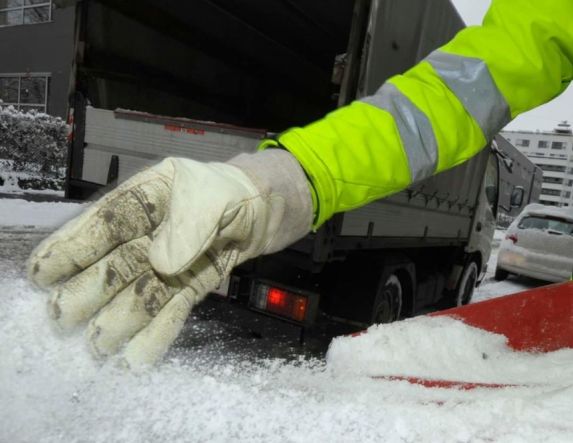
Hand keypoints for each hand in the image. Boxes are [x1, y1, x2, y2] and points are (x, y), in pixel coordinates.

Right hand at [28, 150, 311, 366]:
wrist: (269, 207)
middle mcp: (154, 231)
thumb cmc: (236, 190)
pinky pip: (173, 305)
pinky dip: (158, 330)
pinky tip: (139, 354)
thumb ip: (188, 225)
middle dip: (90, 290)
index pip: (105, 222)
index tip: (43, 271)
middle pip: (116, 262)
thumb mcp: (212, 194)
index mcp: (150, 197)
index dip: (73, 246)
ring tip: (98, 345)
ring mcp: (173, 260)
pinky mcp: (194, 282)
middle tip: (61, 317)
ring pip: (142, 290)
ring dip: (120, 318)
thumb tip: (160, 263)